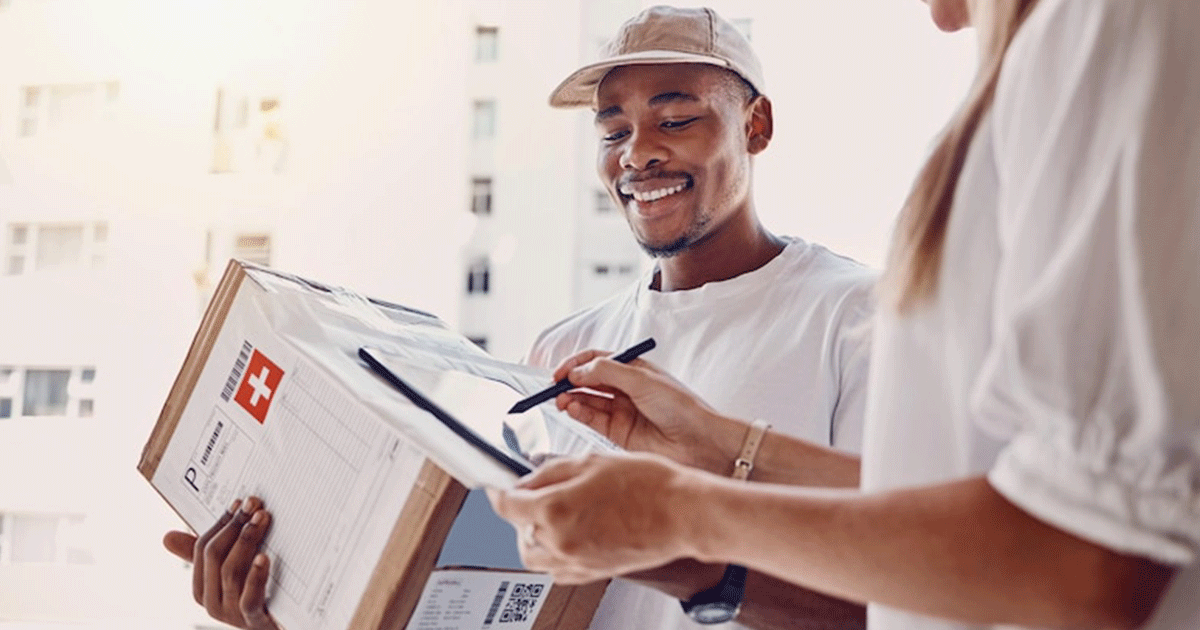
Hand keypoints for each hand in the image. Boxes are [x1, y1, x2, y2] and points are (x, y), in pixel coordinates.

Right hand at [162, 497, 279, 629]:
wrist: (288, 623)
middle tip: (255, 505)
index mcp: (202, 588)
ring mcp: (231, 614)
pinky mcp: (253, 621)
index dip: (221, 523)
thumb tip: (167, 537)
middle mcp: (212, 603)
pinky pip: (250, 598)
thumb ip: (207, 554)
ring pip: (230, 572)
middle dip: (234, 526)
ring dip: (246, 541)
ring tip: (262, 520)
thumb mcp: (233, 572)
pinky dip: (256, 575)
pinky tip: (264, 557)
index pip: (203, 549)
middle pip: (214, 557)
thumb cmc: (258, 594)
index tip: (240, 502)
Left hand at [489, 452, 703, 583]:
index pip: (506, 505)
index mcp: (554, 510)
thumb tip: (527, 479)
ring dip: (532, 535)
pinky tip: (568, 534)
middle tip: (531, 495)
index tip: (498, 486)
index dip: (497, 491)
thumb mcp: (592, 460)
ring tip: (549, 515)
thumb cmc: (648, 484)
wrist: (682, 514)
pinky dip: (552, 554)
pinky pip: (556, 570)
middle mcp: (559, 541)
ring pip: (533, 555)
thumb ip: (550, 471)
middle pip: (517, 531)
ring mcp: (576, 562)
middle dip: (518, 513)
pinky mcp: (592, 573)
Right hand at [553, 350, 743, 472]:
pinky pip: (592, 420)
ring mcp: (622, 411)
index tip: (560, 371)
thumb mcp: (642, 380)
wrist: (700, 442)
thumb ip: (607, 372)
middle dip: (569, 382)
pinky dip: (579, 414)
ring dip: (571, 398)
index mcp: (634, 369)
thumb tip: (576, 370)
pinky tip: (573, 409)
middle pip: (588, 381)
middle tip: (554, 387)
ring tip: (561, 400)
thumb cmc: (681, 407)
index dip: (576, 363)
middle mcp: (626, 389)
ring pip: (587, 401)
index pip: (597, 360)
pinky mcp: (619, 433)